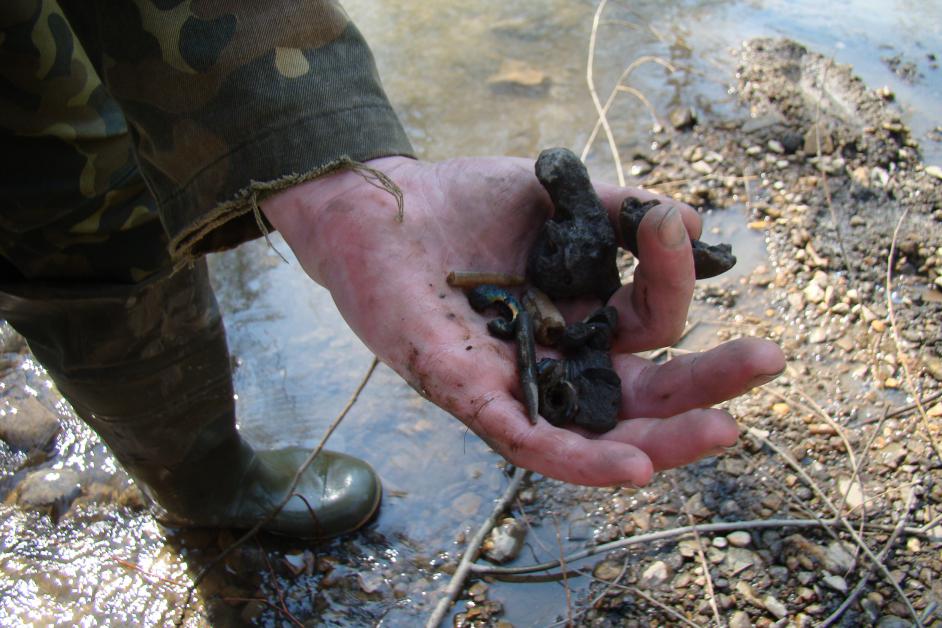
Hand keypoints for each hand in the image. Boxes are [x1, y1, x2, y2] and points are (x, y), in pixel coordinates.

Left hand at [261, 156, 784, 486]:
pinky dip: (578, 458)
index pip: (648, 320)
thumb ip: (619, 211)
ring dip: (660, 442)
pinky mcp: (466, 393)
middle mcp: (556, 360)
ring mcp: (514, 382)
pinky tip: (633, 466)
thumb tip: (692, 219)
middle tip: (766, 361)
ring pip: (595, 436)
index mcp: (581, 318)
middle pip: (641, 395)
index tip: (670, 224)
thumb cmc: (461, 204)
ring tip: (723, 430)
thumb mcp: (555, 197)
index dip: (671, 275)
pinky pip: (525, 439)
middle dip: (705, 385)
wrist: (377, 205)